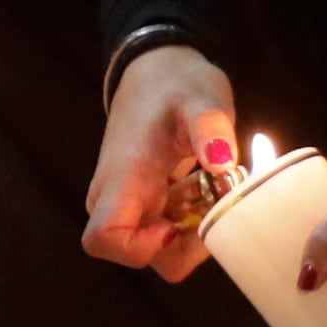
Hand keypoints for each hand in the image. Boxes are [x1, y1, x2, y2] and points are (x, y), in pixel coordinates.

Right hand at [82, 44, 239, 279]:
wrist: (155, 70)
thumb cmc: (172, 83)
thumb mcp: (199, 96)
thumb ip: (209, 125)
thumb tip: (222, 157)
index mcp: (123, 177)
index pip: (104, 239)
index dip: (141, 248)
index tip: (180, 223)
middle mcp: (117, 198)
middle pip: (137, 255)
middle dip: (185, 245)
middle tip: (216, 206)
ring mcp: (130, 202)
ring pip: (157, 248)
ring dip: (194, 231)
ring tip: (216, 190)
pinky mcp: (145, 202)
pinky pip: (166, 231)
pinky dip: (195, 220)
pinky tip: (209, 188)